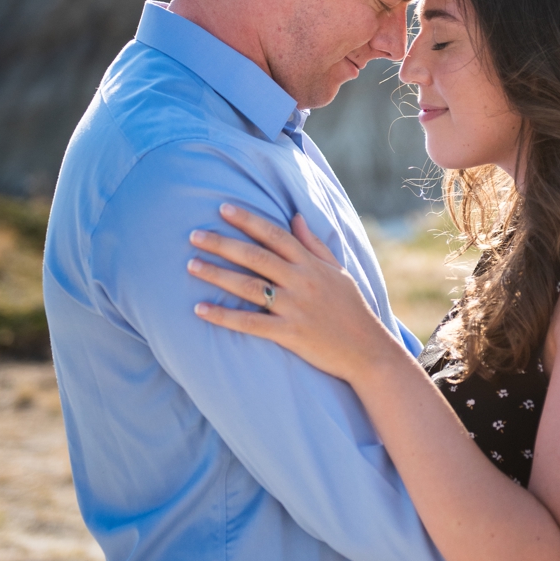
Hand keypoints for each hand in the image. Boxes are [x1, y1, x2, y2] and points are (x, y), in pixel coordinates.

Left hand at [186, 204, 405, 384]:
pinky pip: (250, 323)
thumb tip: (295, 216)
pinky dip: (224, 316)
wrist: (369, 352)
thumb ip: (314, 244)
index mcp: (311, 264)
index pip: (275, 235)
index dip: (248, 220)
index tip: (222, 208)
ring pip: (249, 287)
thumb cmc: (351, 309)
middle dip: (222, 243)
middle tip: (194, 235)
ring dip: (217, 275)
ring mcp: (295, 308)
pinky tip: (200, 309)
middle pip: (255, 257)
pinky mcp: (289, 334)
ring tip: (191, 265)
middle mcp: (301, 282)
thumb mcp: (337, 271)